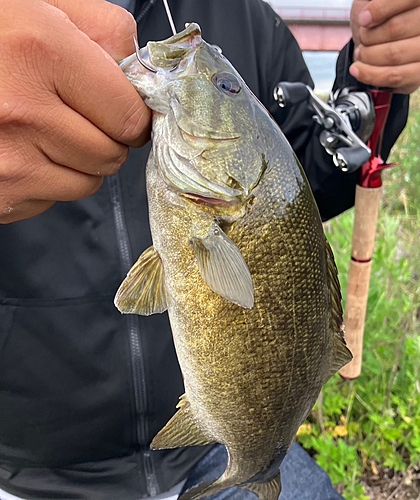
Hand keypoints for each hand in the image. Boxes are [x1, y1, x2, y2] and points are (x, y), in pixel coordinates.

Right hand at [0, 0, 150, 222]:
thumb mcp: (36, 4)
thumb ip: (100, 28)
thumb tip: (138, 66)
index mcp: (40, 50)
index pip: (129, 115)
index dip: (133, 115)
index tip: (124, 110)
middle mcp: (22, 110)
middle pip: (112, 154)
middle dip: (107, 138)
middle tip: (80, 116)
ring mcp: (7, 160)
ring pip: (87, 182)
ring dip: (79, 162)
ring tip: (45, 130)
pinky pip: (53, 198)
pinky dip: (49, 180)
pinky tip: (22, 151)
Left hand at [350, 0, 419, 93]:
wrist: (387, 42)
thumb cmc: (383, 17)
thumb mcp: (376, 0)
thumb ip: (377, 1)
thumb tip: (369, 9)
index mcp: (419, 3)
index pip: (409, 0)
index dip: (382, 9)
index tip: (364, 19)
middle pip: (396, 28)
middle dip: (369, 35)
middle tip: (362, 37)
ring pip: (394, 54)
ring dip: (368, 55)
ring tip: (360, 52)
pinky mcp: (419, 73)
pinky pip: (395, 76)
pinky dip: (370, 74)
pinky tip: (357, 69)